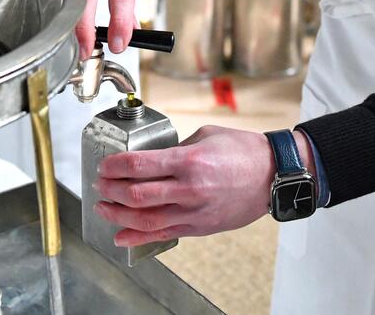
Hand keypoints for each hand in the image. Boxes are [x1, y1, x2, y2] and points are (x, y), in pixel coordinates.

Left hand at [94, 127, 316, 245]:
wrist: (275, 175)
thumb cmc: (243, 152)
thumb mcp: (204, 137)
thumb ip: (174, 150)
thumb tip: (150, 159)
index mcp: (189, 161)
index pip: (139, 165)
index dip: (115, 166)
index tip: (104, 165)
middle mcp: (190, 189)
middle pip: (137, 195)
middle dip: (111, 190)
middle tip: (100, 184)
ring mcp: (195, 212)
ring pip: (146, 220)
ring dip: (118, 215)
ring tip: (103, 208)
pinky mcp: (200, 227)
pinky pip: (163, 235)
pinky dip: (138, 237)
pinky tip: (121, 235)